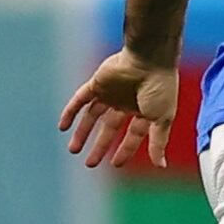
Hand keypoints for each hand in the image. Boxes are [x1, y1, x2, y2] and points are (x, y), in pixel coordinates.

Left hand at [59, 49, 178, 168]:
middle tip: (89, 163)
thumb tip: (161, 165)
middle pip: (109, 127)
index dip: (125, 150)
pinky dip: (70, 112)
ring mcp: (110, 92)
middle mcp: (126, 102)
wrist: (149, 58)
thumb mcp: (162, 119)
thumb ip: (158, 142)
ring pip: (92, 115)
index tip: (115, 164)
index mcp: (144, 110)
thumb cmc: (160, 87)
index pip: (132, 135)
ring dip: (82, 132)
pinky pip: (79, 99)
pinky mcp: (97, 84)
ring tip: (73, 149)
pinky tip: (62, 126)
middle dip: (100, 146)